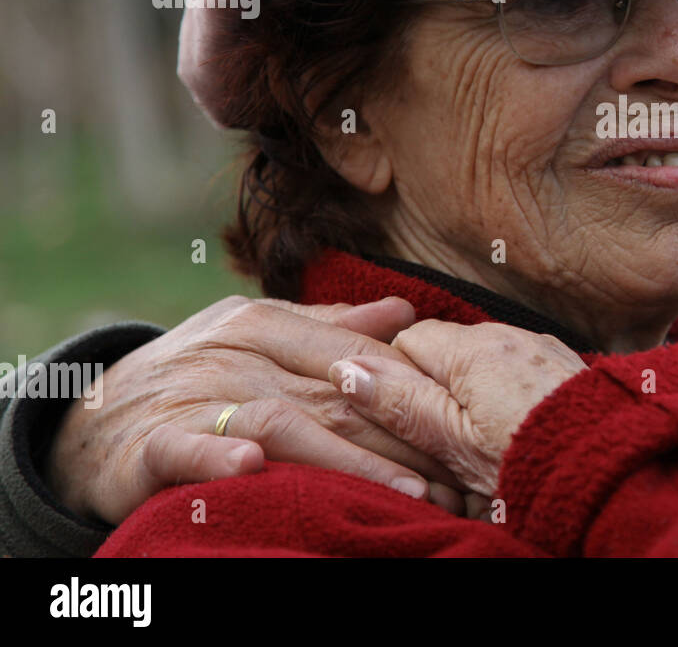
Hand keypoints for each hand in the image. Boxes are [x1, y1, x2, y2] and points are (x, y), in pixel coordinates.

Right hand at [46, 296, 474, 524]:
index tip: (463, 421)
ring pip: (278, 423)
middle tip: (456, 473)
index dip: (411, 388)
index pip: (350, 353)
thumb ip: (331, 326)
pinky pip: (186, 450)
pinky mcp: (150, 444)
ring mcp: (192, 397)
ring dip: (344, 457)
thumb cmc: (198, 373)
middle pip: (331, 394)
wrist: (93, 413)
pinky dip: (218, 458)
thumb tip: (405, 311)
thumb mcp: (259, 336)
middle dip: (400, 435)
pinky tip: (253, 468)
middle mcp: (233, 354)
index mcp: (264, 323)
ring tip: (403, 487)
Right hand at [329, 319, 587, 496]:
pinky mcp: (564, 364)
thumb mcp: (454, 443)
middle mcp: (510, 334)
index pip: (407, 341)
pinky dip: (507, 393)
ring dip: (473, 393)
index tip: (410, 420)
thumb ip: (402, 402)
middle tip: (449, 441)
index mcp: (475, 348)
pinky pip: (517, 368)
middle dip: (438, 388)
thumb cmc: (530, 463)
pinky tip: (517, 429)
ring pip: (483, 361)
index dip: (399, 380)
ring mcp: (541, 347)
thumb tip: (347, 368)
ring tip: (486, 443)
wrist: (614, 471)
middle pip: (447, 349)